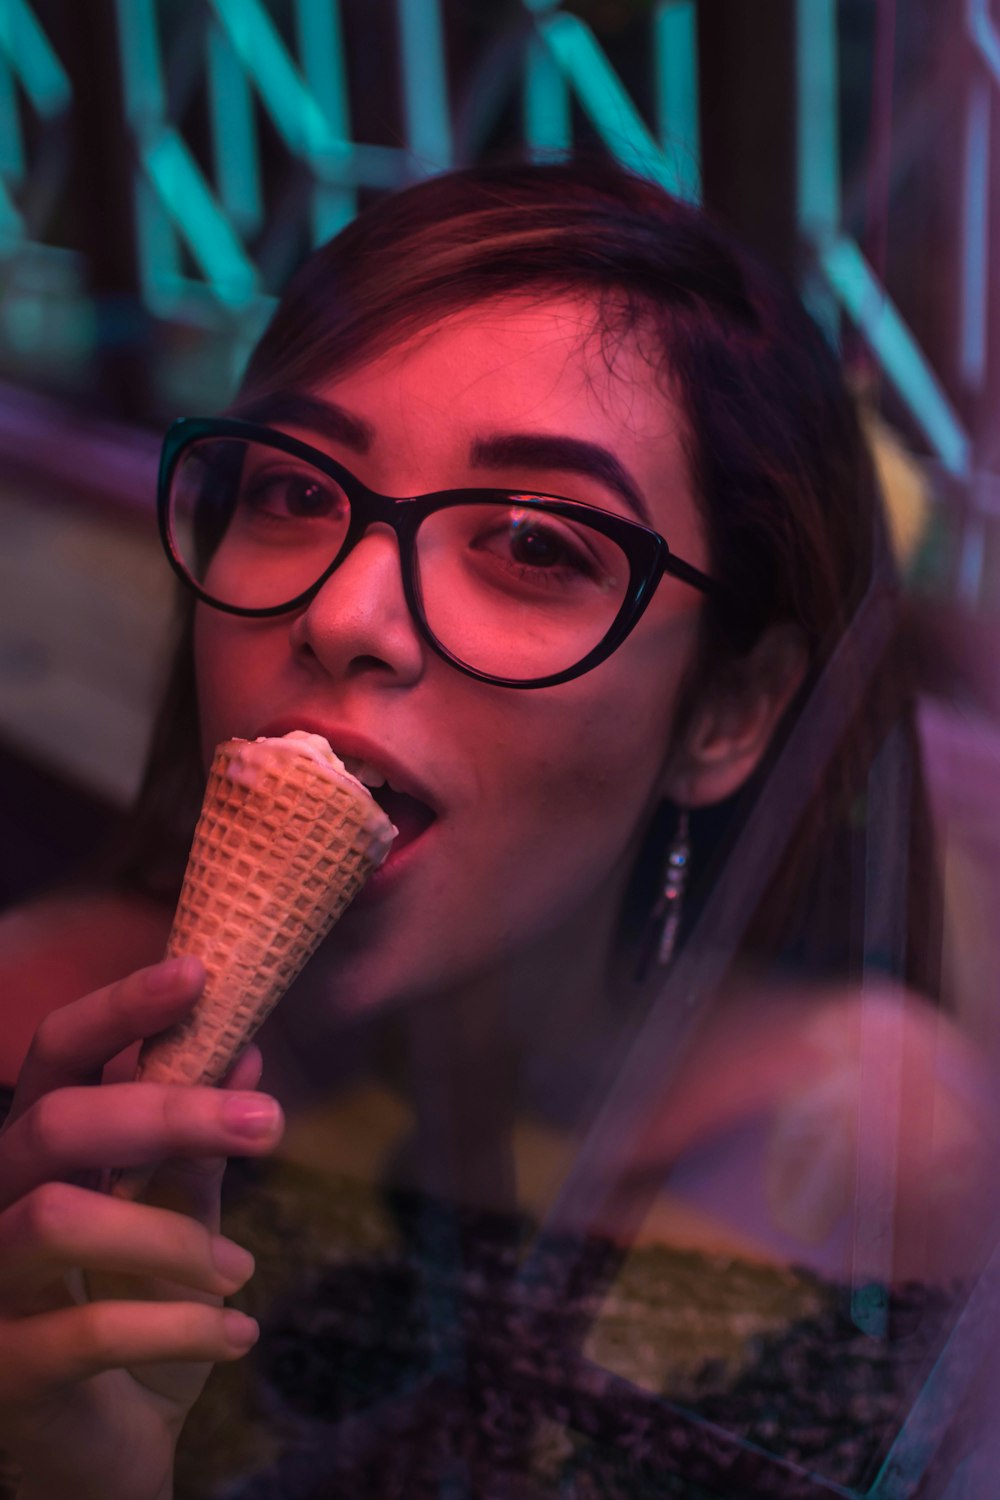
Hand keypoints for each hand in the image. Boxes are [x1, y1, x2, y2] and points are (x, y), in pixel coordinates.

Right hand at [0, 956, 283, 1499]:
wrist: (98, 1456)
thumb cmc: (132, 1315)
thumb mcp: (176, 1220)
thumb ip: (196, 1147)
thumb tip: (247, 1054)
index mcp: (32, 1153)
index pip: (52, 1056)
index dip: (118, 1009)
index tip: (199, 972)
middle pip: (54, 1124)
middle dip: (166, 1111)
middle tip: (268, 1124)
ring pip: (57, 1220)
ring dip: (172, 1237)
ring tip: (241, 1272)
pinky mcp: (2, 1374)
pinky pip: (87, 1333)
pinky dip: (182, 1326)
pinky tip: (237, 1334)